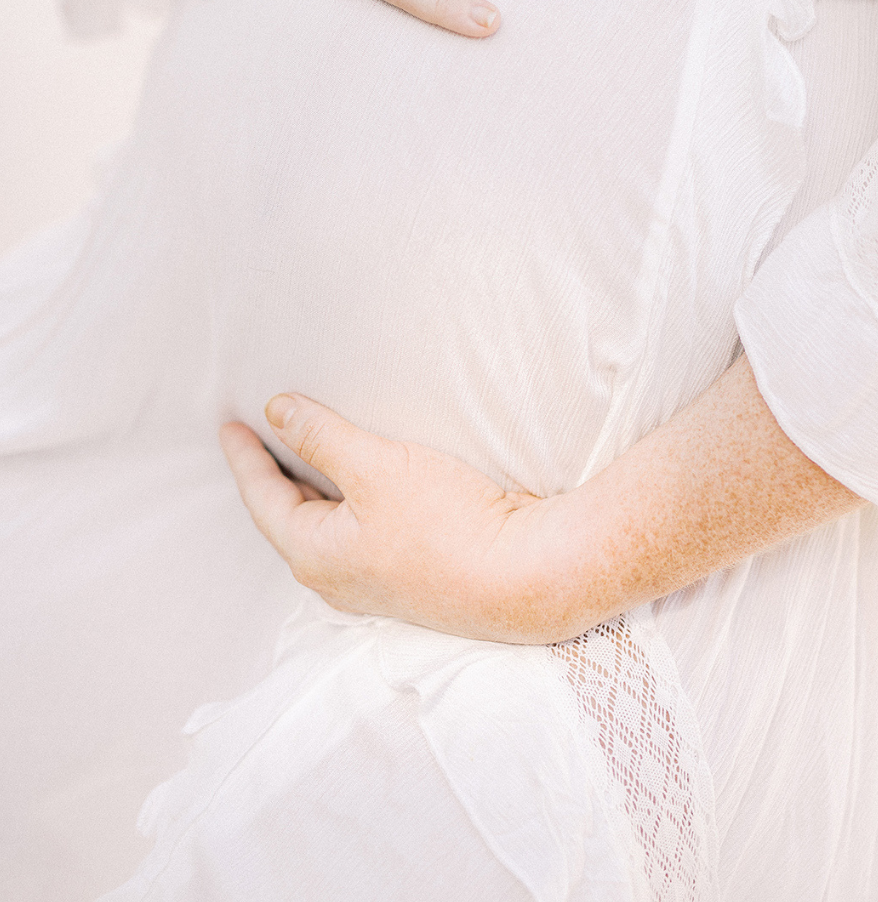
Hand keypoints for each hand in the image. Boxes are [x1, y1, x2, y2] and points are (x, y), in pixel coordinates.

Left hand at [221, 362, 863, 646]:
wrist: (528, 579)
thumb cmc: (448, 525)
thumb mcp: (376, 466)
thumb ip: (321, 437)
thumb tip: (278, 413)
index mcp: (314, 553)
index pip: (263, 498)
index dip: (245, 457)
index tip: (229, 425)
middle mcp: (337, 579)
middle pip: (290, 520)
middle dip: (273, 477)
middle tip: (259, 438)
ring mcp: (375, 586)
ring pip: (326, 530)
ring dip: (312, 491)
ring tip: (305, 457)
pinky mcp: (412, 581)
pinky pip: (359, 536)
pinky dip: (347, 504)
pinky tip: (363, 490)